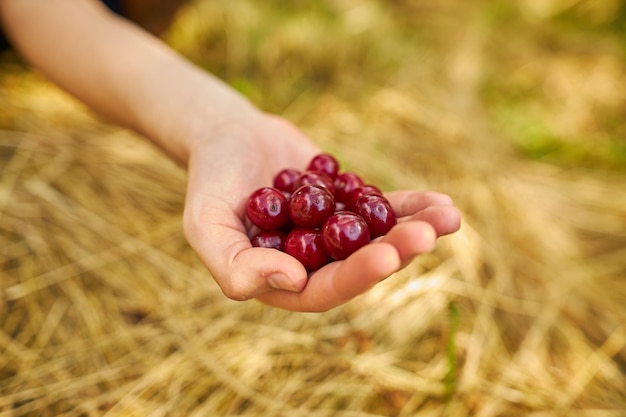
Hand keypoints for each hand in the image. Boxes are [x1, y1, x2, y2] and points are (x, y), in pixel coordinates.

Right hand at [183, 114, 460, 311]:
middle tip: (424, 237)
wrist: (229, 137)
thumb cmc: (210, 183)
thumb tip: (294, 280)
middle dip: (395, 251)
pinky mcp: (351, 204)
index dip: (356, 276)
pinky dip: (413, 205)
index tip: (384, 256)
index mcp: (284, 281)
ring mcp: (337, 234)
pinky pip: (386, 208)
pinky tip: (442, 203)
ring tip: (446, 217)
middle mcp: (316, 263)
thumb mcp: (205, 225)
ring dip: (415, 230)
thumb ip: (234, 266)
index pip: (323, 290)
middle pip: (362, 264)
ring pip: (381, 237)